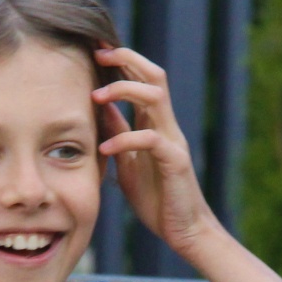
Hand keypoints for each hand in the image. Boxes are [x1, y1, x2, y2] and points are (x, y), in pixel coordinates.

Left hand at [94, 46, 225, 262]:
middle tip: (98, 54)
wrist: (185, 231)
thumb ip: (118, 134)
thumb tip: (99, 108)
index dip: (122, 61)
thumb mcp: (128, 162)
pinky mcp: (175, 162)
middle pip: (154, 76)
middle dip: (127, 59)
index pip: (143, 80)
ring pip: (155, 97)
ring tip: (97, 97)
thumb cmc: (157, 199)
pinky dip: (125, 139)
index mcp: (156, 124)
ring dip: (124, 90)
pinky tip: (104, 149)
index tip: (96, 51)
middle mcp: (167, 126)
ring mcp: (173, 142)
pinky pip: (150, 139)